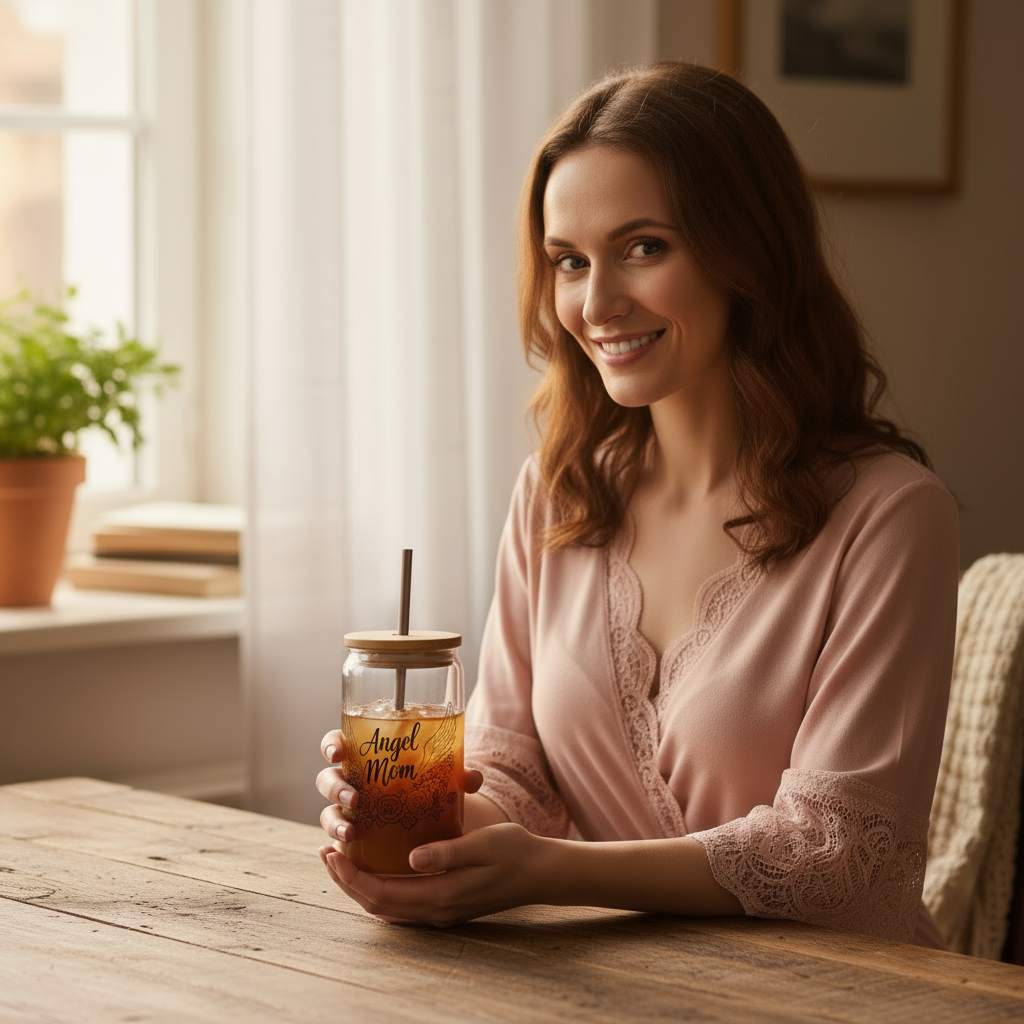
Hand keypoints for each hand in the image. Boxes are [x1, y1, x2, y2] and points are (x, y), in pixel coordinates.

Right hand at [315, 729, 483, 844]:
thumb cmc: (427, 785)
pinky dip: (337, 845)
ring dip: (334, 821)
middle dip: (335, 788)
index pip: (339, 742)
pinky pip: (337, 840)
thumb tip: (472, 778)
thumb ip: (457, 776)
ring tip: (352, 833)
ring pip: (327, 811)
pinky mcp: (352, 834)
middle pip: (327, 778)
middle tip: (355, 800)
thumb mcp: (442, 778)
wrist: (430, 819)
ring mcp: (347, 809)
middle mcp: (351, 780)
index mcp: (365, 755)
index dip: (332, 745)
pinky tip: (345, 851)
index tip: (338, 753)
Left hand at [318, 822, 560, 925]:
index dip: (351, 877)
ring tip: (340, 861)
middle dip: (346, 882)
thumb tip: (412, 859)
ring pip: (387, 908)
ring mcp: (441, 911)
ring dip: (360, 887)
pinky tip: (375, 869)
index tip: (331, 853)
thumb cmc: (515, 851)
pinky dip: (379, 889)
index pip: (381, 894)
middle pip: (377, 905)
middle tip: (325, 854)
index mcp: (440, 896)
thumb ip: (447, 851)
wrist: (542, 873)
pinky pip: (401, 904)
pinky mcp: (446, 904)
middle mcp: (435, 910)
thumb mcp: (483, 843)